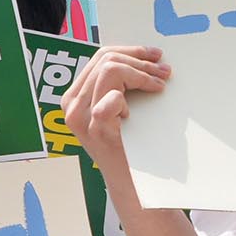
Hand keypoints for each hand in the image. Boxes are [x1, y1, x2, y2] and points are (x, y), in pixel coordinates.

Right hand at [61, 44, 171, 191]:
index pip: (100, 56)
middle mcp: (71, 105)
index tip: (154, 55)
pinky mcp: (96, 129)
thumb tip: (142, 56)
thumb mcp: (117, 111)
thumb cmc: (129, 146)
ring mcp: (81, 117)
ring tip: (159, 85)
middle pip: (105, 58)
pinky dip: (132, 96)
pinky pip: (112, 97)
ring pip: (110, 69)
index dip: (131, 51)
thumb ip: (116, 86)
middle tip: (164, 71)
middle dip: (140, 60)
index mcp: (75, 97)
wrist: (131, 184)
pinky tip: (141, 108)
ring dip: (141, 74)